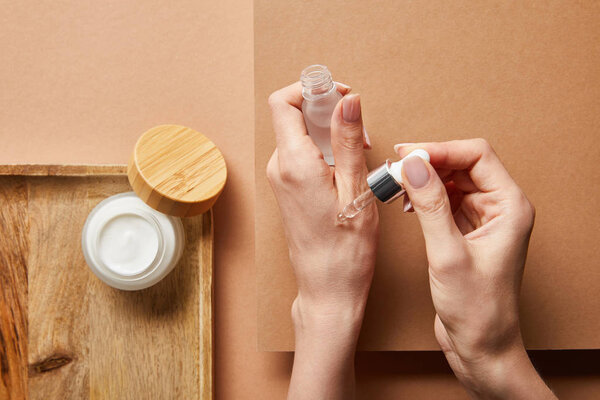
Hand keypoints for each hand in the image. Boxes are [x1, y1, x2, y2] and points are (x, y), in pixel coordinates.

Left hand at [267, 82, 376, 399]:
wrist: (328, 289)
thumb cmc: (345, 249)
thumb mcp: (356, 188)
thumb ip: (349, 139)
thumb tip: (347, 99)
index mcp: (294, 163)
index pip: (283, 103)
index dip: (310, 89)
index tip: (339, 93)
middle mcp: (279, 168)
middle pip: (294, 117)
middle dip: (328, 112)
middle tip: (359, 129)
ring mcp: (280, 180)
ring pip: (301, 136)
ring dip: (329, 134)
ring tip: (358, 154)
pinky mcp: (287, 191)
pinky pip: (301, 156)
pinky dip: (324, 151)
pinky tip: (347, 170)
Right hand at [397, 139, 555, 398]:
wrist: (481, 346)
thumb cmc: (477, 309)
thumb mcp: (448, 254)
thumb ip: (430, 206)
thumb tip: (413, 165)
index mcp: (509, 207)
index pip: (477, 156)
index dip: (440, 150)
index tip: (407, 155)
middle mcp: (499, 208)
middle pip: (463, 164)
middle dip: (428, 163)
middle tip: (395, 167)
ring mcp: (482, 219)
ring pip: (451, 181)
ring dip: (423, 179)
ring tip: (396, 184)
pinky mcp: (466, 232)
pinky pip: (444, 201)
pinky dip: (424, 197)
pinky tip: (407, 204)